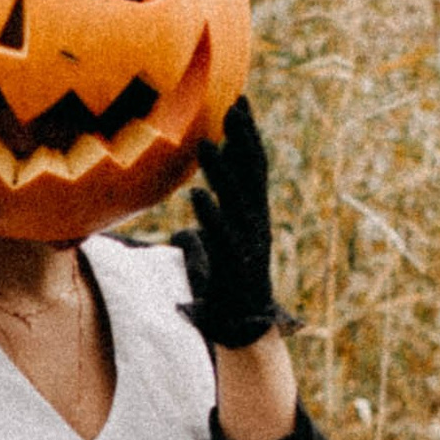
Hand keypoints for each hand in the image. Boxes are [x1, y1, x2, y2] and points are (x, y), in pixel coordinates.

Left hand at [177, 99, 292, 348]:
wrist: (243, 335)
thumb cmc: (225, 295)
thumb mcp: (210, 261)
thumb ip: (201, 241)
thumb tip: (183, 231)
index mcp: (251, 219)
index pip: (251, 169)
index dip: (246, 137)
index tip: (239, 104)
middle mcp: (255, 226)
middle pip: (252, 175)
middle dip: (245, 140)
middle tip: (236, 105)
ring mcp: (249, 246)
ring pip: (238, 201)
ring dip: (222, 172)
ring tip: (206, 143)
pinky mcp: (237, 268)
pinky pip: (224, 236)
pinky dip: (212, 214)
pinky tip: (197, 196)